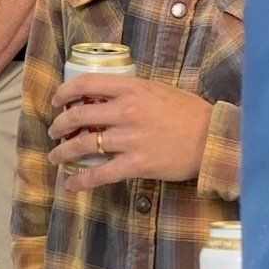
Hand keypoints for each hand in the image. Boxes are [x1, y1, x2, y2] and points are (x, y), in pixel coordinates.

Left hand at [48, 75, 211, 192]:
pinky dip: (81, 181)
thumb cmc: (191, 113)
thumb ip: (134, 92)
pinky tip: (71, 185)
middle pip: (78, 115)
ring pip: (83, 145)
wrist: (213, 139)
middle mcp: (125, 111)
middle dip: (60, 124)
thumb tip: (110, 97)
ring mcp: (129, 139)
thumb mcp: (160, 90)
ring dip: (63, 152)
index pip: (87, 83)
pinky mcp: (135, 164)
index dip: (65, 91)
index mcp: (132, 88)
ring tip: (56, 156)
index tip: (58, 100)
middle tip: (54, 131)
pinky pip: (100, 174)